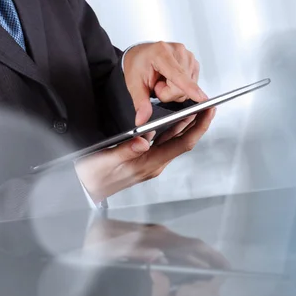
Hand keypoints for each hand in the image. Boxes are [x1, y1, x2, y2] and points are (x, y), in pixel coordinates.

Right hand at [75, 108, 215, 203]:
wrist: (86, 189)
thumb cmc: (93, 177)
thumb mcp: (105, 161)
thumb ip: (125, 151)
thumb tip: (143, 141)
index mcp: (149, 164)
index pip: (182, 144)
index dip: (198, 127)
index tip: (208, 113)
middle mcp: (154, 164)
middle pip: (183, 141)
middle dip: (198, 124)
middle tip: (209, 107)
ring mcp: (151, 163)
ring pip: (175, 141)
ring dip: (187, 125)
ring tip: (197, 110)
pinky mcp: (145, 160)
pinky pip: (165, 143)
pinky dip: (173, 129)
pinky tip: (174, 121)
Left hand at [83, 218, 229, 269]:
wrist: (75, 234)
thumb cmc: (88, 246)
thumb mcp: (104, 252)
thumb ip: (132, 252)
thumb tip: (158, 256)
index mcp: (146, 235)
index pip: (183, 245)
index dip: (205, 256)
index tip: (222, 266)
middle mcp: (151, 232)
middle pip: (186, 244)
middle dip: (206, 258)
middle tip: (224, 272)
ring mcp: (150, 234)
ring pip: (181, 246)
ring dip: (197, 258)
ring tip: (213, 270)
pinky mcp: (146, 238)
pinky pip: (172, 247)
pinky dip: (185, 256)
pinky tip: (189, 265)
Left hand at [123, 42, 207, 125]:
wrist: (141, 55)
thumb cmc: (138, 65)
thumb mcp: (134, 85)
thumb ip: (140, 103)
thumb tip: (142, 119)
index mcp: (161, 53)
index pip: (178, 75)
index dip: (190, 88)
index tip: (201, 98)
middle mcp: (178, 52)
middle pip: (182, 88)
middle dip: (169, 93)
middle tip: (158, 85)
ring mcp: (188, 56)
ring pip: (189, 89)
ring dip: (176, 91)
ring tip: (165, 81)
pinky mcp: (194, 63)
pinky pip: (192, 85)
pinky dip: (182, 87)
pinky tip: (173, 79)